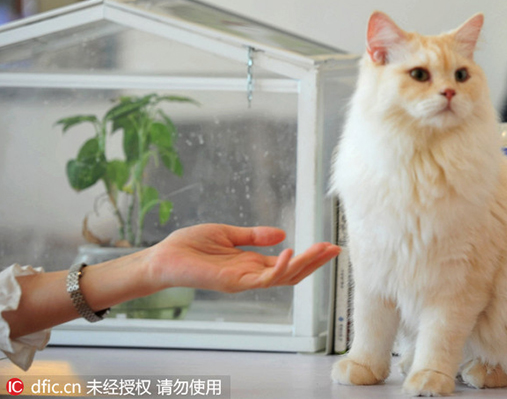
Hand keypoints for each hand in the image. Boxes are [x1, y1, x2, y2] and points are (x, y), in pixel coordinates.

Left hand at [145, 224, 339, 293]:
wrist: (162, 257)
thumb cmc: (189, 246)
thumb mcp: (228, 234)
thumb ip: (254, 236)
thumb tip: (282, 233)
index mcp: (251, 264)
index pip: (288, 264)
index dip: (310, 256)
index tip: (329, 245)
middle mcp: (251, 275)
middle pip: (292, 273)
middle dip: (315, 262)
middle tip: (335, 249)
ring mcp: (243, 281)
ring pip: (283, 277)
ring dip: (304, 264)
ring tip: (321, 249)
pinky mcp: (232, 282)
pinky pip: (262, 279)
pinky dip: (279, 267)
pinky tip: (290, 252)